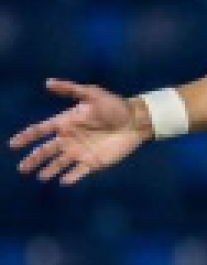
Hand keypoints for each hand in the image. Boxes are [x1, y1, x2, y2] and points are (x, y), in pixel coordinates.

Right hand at [9, 79, 149, 184]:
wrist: (135, 120)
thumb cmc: (114, 105)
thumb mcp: (92, 94)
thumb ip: (70, 90)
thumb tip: (48, 82)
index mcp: (65, 123)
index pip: (40, 131)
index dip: (26, 137)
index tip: (13, 144)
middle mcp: (69, 139)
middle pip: (46, 150)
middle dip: (33, 158)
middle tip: (21, 168)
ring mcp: (80, 152)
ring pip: (59, 163)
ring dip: (49, 170)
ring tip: (40, 176)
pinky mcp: (94, 162)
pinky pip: (79, 172)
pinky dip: (71, 177)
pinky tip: (64, 181)